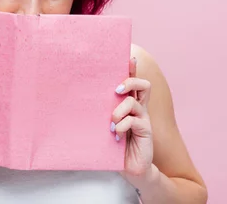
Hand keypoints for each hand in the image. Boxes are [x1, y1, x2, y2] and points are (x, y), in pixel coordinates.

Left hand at [112, 57, 153, 176]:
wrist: (130, 168)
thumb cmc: (114, 144)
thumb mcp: (106, 124)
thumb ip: (101, 112)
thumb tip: (80, 97)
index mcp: (129, 105)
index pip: (133, 82)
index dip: (132, 69)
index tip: (128, 57)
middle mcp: (138, 109)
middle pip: (143, 85)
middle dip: (130, 81)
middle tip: (116, 89)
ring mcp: (143, 120)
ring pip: (134, 102)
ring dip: (118, 110)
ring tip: (111, 123)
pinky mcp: (146, 132)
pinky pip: (134, 121)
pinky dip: (122, 126)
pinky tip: (115, 135)